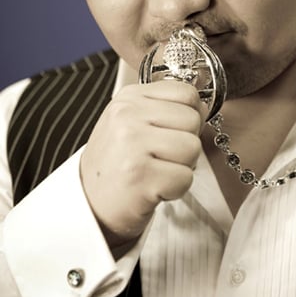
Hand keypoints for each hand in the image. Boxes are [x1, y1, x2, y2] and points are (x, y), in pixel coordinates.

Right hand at [80, 80, 204, 248]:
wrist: (90, 204)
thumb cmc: (119, 162)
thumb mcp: (133, 121)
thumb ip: (166, 107)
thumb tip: (203, 107)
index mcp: (129, 98)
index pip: (186, 93)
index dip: (189, 115)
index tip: (171, 132)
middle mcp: (127, 115)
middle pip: (193, 120)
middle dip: (185, 143)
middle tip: (160, 157)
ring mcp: (132, 144)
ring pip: (193, 148)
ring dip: (182, 167)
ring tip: (156, 171)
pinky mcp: (139, 176)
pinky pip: (185, 178)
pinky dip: (175, 189)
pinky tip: (153, 188)